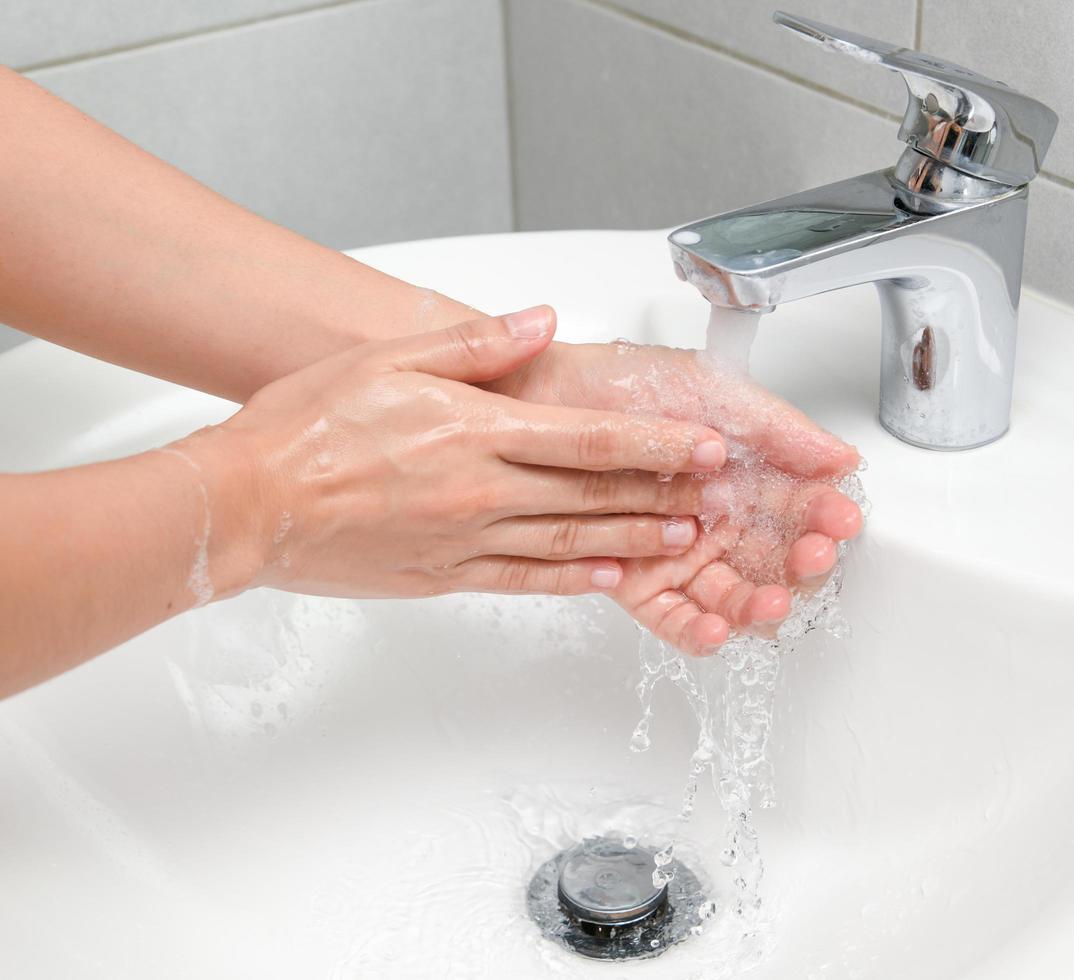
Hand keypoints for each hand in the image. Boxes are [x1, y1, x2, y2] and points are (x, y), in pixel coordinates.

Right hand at [206, 308, 732, 598]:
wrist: (248, 503)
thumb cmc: (305, 427)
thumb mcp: (388, 359)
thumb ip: (475, 345)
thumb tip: (540, 323)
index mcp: (474, 431)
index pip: (589, 438)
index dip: (656, 445)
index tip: (705, 448)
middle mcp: (481, 490)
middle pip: (592, 492)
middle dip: (662, 494)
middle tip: (715, 499)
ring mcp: (465, 539)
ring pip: (569, 540)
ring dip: (633, 540)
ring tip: (683, 541)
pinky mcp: (444, 576)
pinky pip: (524, 579)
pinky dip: (572, 579)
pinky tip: (608, 579)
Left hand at [487, 340, 863, 651]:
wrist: (538, 398)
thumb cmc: (619, 384)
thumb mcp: (710, 390)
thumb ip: (777, 426)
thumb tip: (840, 457)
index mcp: (743, 475)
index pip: (798, 505)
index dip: (824, 515)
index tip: (839, 517)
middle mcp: (716, 519)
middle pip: (774, 558)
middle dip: (801, 564)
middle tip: (811, 557)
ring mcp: (678, 553)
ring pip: (731, 594)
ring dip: (757, 605)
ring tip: (769, 601)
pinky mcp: (637, 581)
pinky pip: (674, 617)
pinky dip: (697, 631)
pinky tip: (716, 630)